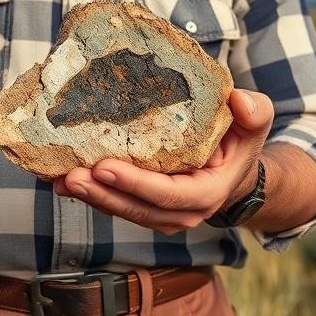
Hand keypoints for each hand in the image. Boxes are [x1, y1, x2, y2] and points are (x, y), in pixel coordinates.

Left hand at [52, 88, 274, 234]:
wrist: (234, 165)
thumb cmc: (241, 138)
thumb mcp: (255, 121)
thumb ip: (255, 111)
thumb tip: (239, 102)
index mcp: (207, 193)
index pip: (168, 195)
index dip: (136, 184)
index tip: (105, 166)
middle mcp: (182, 212)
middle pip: (136, 209)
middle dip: (102, 195)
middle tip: (70, 176)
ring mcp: (160, 213)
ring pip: (121, 209)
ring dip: (89, 197)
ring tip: (59, 180)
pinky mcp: (142, 205)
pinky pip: (114, 202)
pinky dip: (89, 193)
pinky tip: (60, 179)